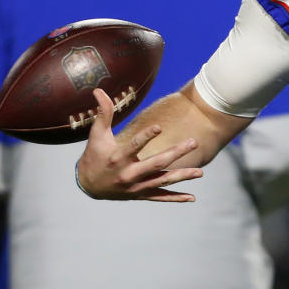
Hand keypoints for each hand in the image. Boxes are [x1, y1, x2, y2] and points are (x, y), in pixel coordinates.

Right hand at [75, 88, 203, 201]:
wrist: (88, 186)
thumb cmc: (94, 155)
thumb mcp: (97, 134)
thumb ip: (103, 113)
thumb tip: (99, 90)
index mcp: (117, 158)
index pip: (134, 146)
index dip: (146, 136)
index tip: (159, 126)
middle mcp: (128, 175)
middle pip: (156, 163)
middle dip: (176, 153)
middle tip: (194, 142)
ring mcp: (136, 187)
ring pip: (162, 181)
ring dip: (182, 176)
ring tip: (200, 172)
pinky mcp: (141, 195)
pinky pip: (160, 197)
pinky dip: (176, 198)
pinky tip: (192, 198)